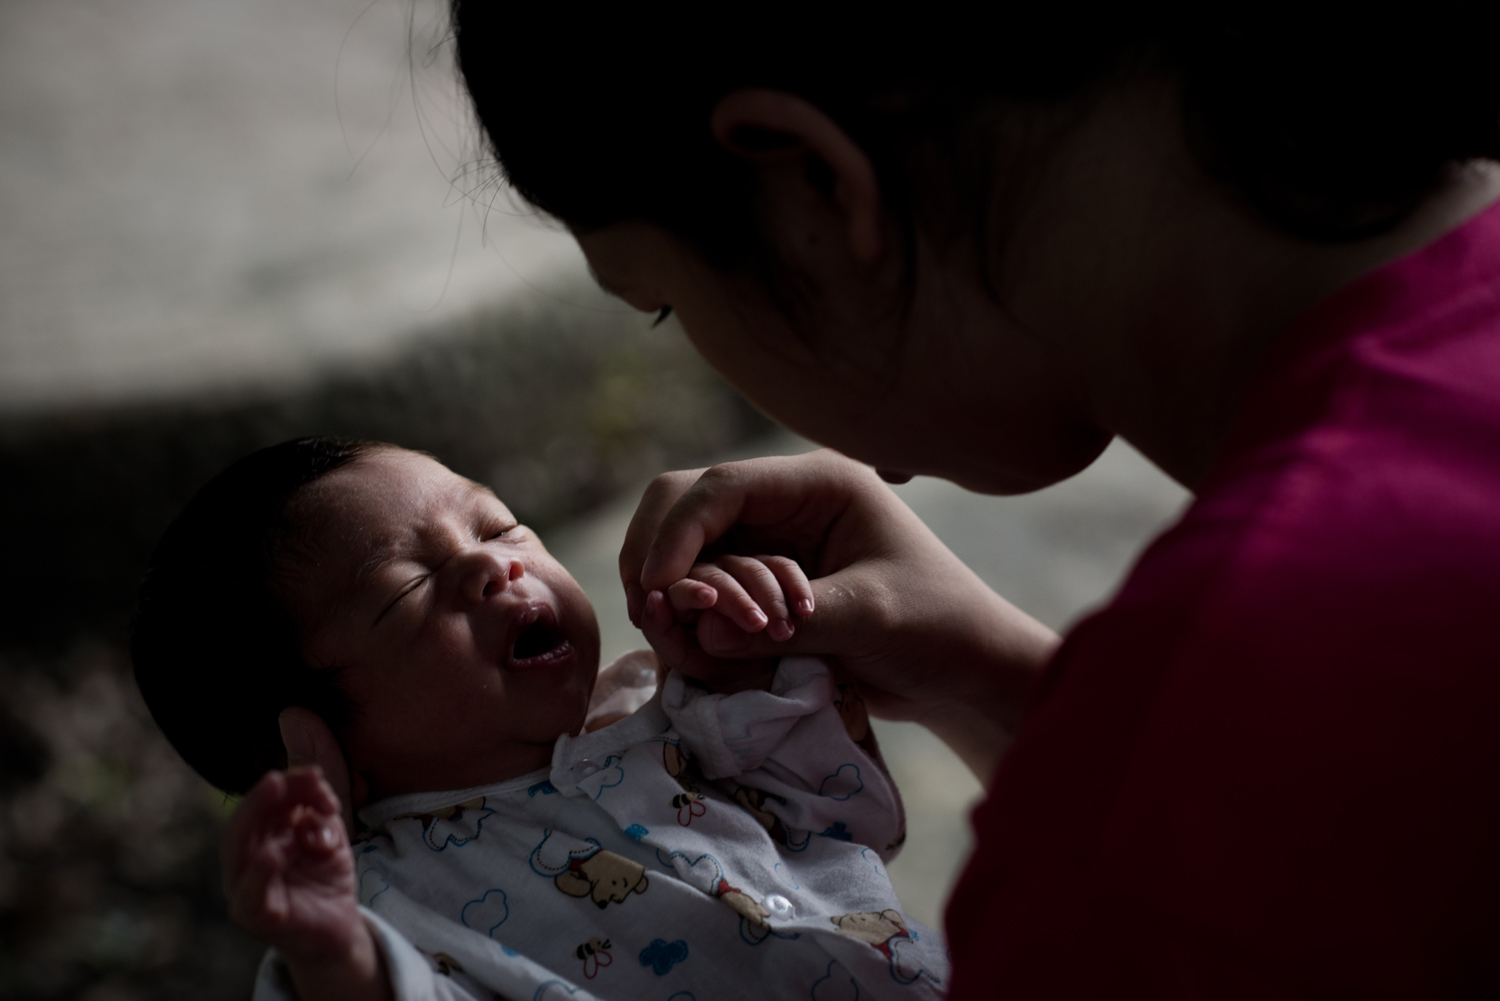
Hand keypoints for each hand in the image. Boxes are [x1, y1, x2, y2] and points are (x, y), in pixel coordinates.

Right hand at [223, 767, 389, 1000]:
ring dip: (254, 823)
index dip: (288, 785)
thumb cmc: (326, 877)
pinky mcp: (257, 916)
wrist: (338, 928)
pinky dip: (259, 873)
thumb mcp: (330, 837)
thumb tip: (312, 798)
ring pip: (238, 853)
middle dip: (261, 797)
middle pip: (244, 822)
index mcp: (263, 836)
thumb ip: (321, 814)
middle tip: (279, 779)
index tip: (316, 775)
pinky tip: (272, 854)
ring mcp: (247, 888)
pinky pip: (251, 896)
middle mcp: (247, 859)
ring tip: (275, 799)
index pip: (265, 803)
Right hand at [621, 449, 1060, 778]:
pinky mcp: (758, 583)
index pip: (721, 487)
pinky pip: (700, 588)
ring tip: (683, 643)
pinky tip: (698, 652)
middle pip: (682, 504)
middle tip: (653, 613)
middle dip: (658, 556)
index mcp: (817, 484)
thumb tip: (707, 633)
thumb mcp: (870, 617)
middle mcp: (783, 504)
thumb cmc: (937, 628)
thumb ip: (793, 624)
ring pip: (683, 550)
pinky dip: (689, 617)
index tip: (657, 587)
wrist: (963, 671)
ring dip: (674, 593)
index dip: (678, 533)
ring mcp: (766, 542)